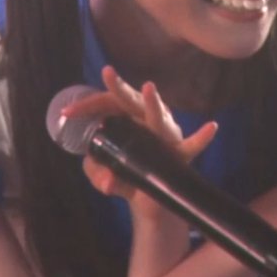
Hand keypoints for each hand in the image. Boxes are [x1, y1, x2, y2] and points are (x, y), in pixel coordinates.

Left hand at [62, 66, 217, 218]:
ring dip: (153, 104)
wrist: (148, 203)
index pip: (106, 103)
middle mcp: (145, 121)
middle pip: (131, 101)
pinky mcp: (179, 155)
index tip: (66, 113)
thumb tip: (108, 183)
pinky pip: (192, 146)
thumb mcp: (102, 175)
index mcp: (124, 119)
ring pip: (159, 118)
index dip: (87, 105)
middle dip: (119, 88)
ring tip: (149, 89)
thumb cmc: (124, 176)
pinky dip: (201, 138)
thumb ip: (99, 174)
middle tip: (107, 73)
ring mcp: (164, 136)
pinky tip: (210, 128)